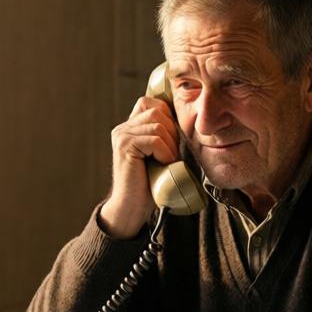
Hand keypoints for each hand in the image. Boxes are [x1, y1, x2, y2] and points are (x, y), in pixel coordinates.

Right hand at [98, 97, 180, 238]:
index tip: (173, 141)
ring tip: (167, 162)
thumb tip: (189, 119)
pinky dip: (165, 153)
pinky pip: (154, 139)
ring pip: (158, 124)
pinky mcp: (125, 146)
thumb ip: (166, 135)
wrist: (132, 208)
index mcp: (130, 127)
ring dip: (170, 145)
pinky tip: (163, 165)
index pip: (153, 103)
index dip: (169, 118)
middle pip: (158, 111)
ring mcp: (122, 136)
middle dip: (172, 132)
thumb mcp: (161, 154)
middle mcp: (123, 128)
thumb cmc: (150, 184)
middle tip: (171, 155)